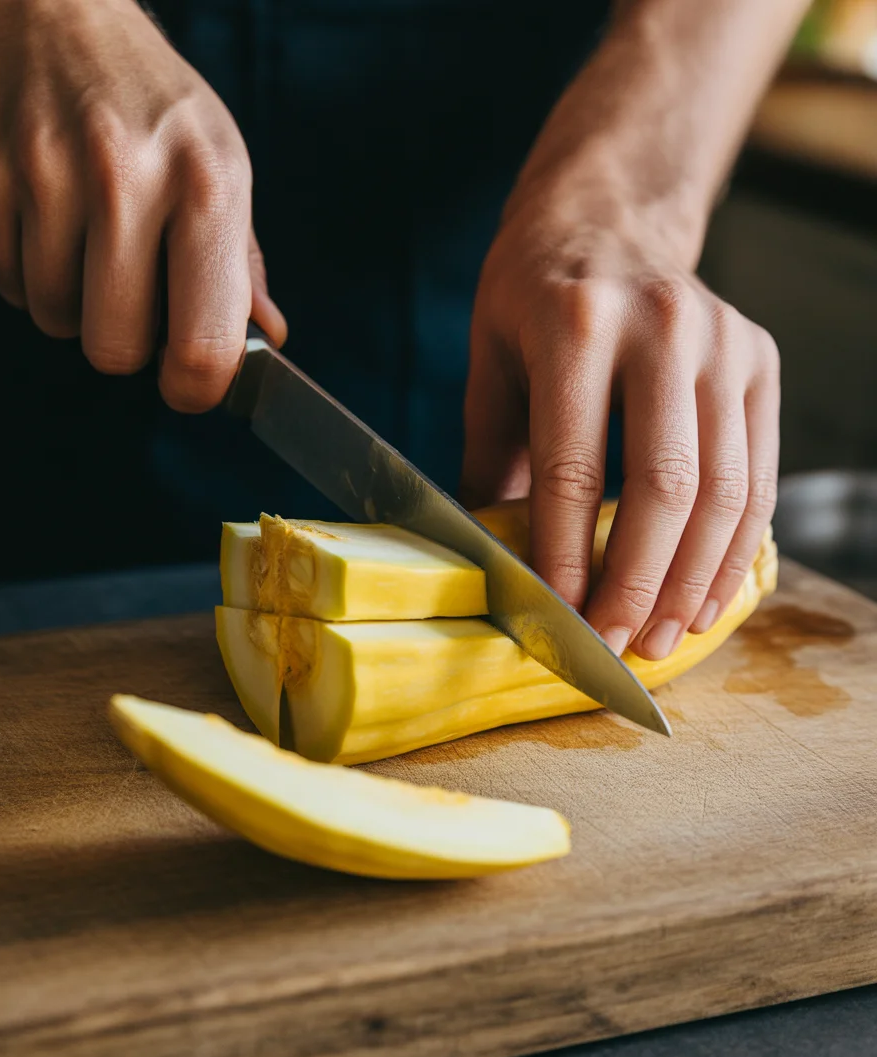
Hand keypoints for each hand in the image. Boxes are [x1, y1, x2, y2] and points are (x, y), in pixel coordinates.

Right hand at [0, 0, 285, 410]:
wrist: (54, 12)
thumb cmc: (153, 103)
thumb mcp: (221, 167)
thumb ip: (241, 264)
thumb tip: (264, 341)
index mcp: (206, 186)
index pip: (203, 343)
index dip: (195, 389)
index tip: (190, 386)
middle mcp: (126, 179)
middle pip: (114, 349)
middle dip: (126, 344)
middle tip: (135, 300)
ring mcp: (45, 175)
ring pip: (54, 320)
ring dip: (74, 303)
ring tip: (91, 244)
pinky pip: (7, 283)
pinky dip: (30, 271)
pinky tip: (51, 223)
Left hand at [461, 175, 779, 660]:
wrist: (609, 218)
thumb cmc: (533, 297)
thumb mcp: (489, 360)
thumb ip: (492, 457)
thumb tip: (498, 559)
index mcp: (576, 323)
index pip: (574, 466)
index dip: (568, 556)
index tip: (559, 620)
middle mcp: (662, 325)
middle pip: (663, 485)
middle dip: (639, 582)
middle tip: (617, 645)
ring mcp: (723, 341)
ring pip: (722, 490)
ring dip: (693, 580)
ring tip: (664, 637)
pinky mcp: (760, 360)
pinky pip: (758, 474)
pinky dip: (734, 547)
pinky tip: (706, 593)